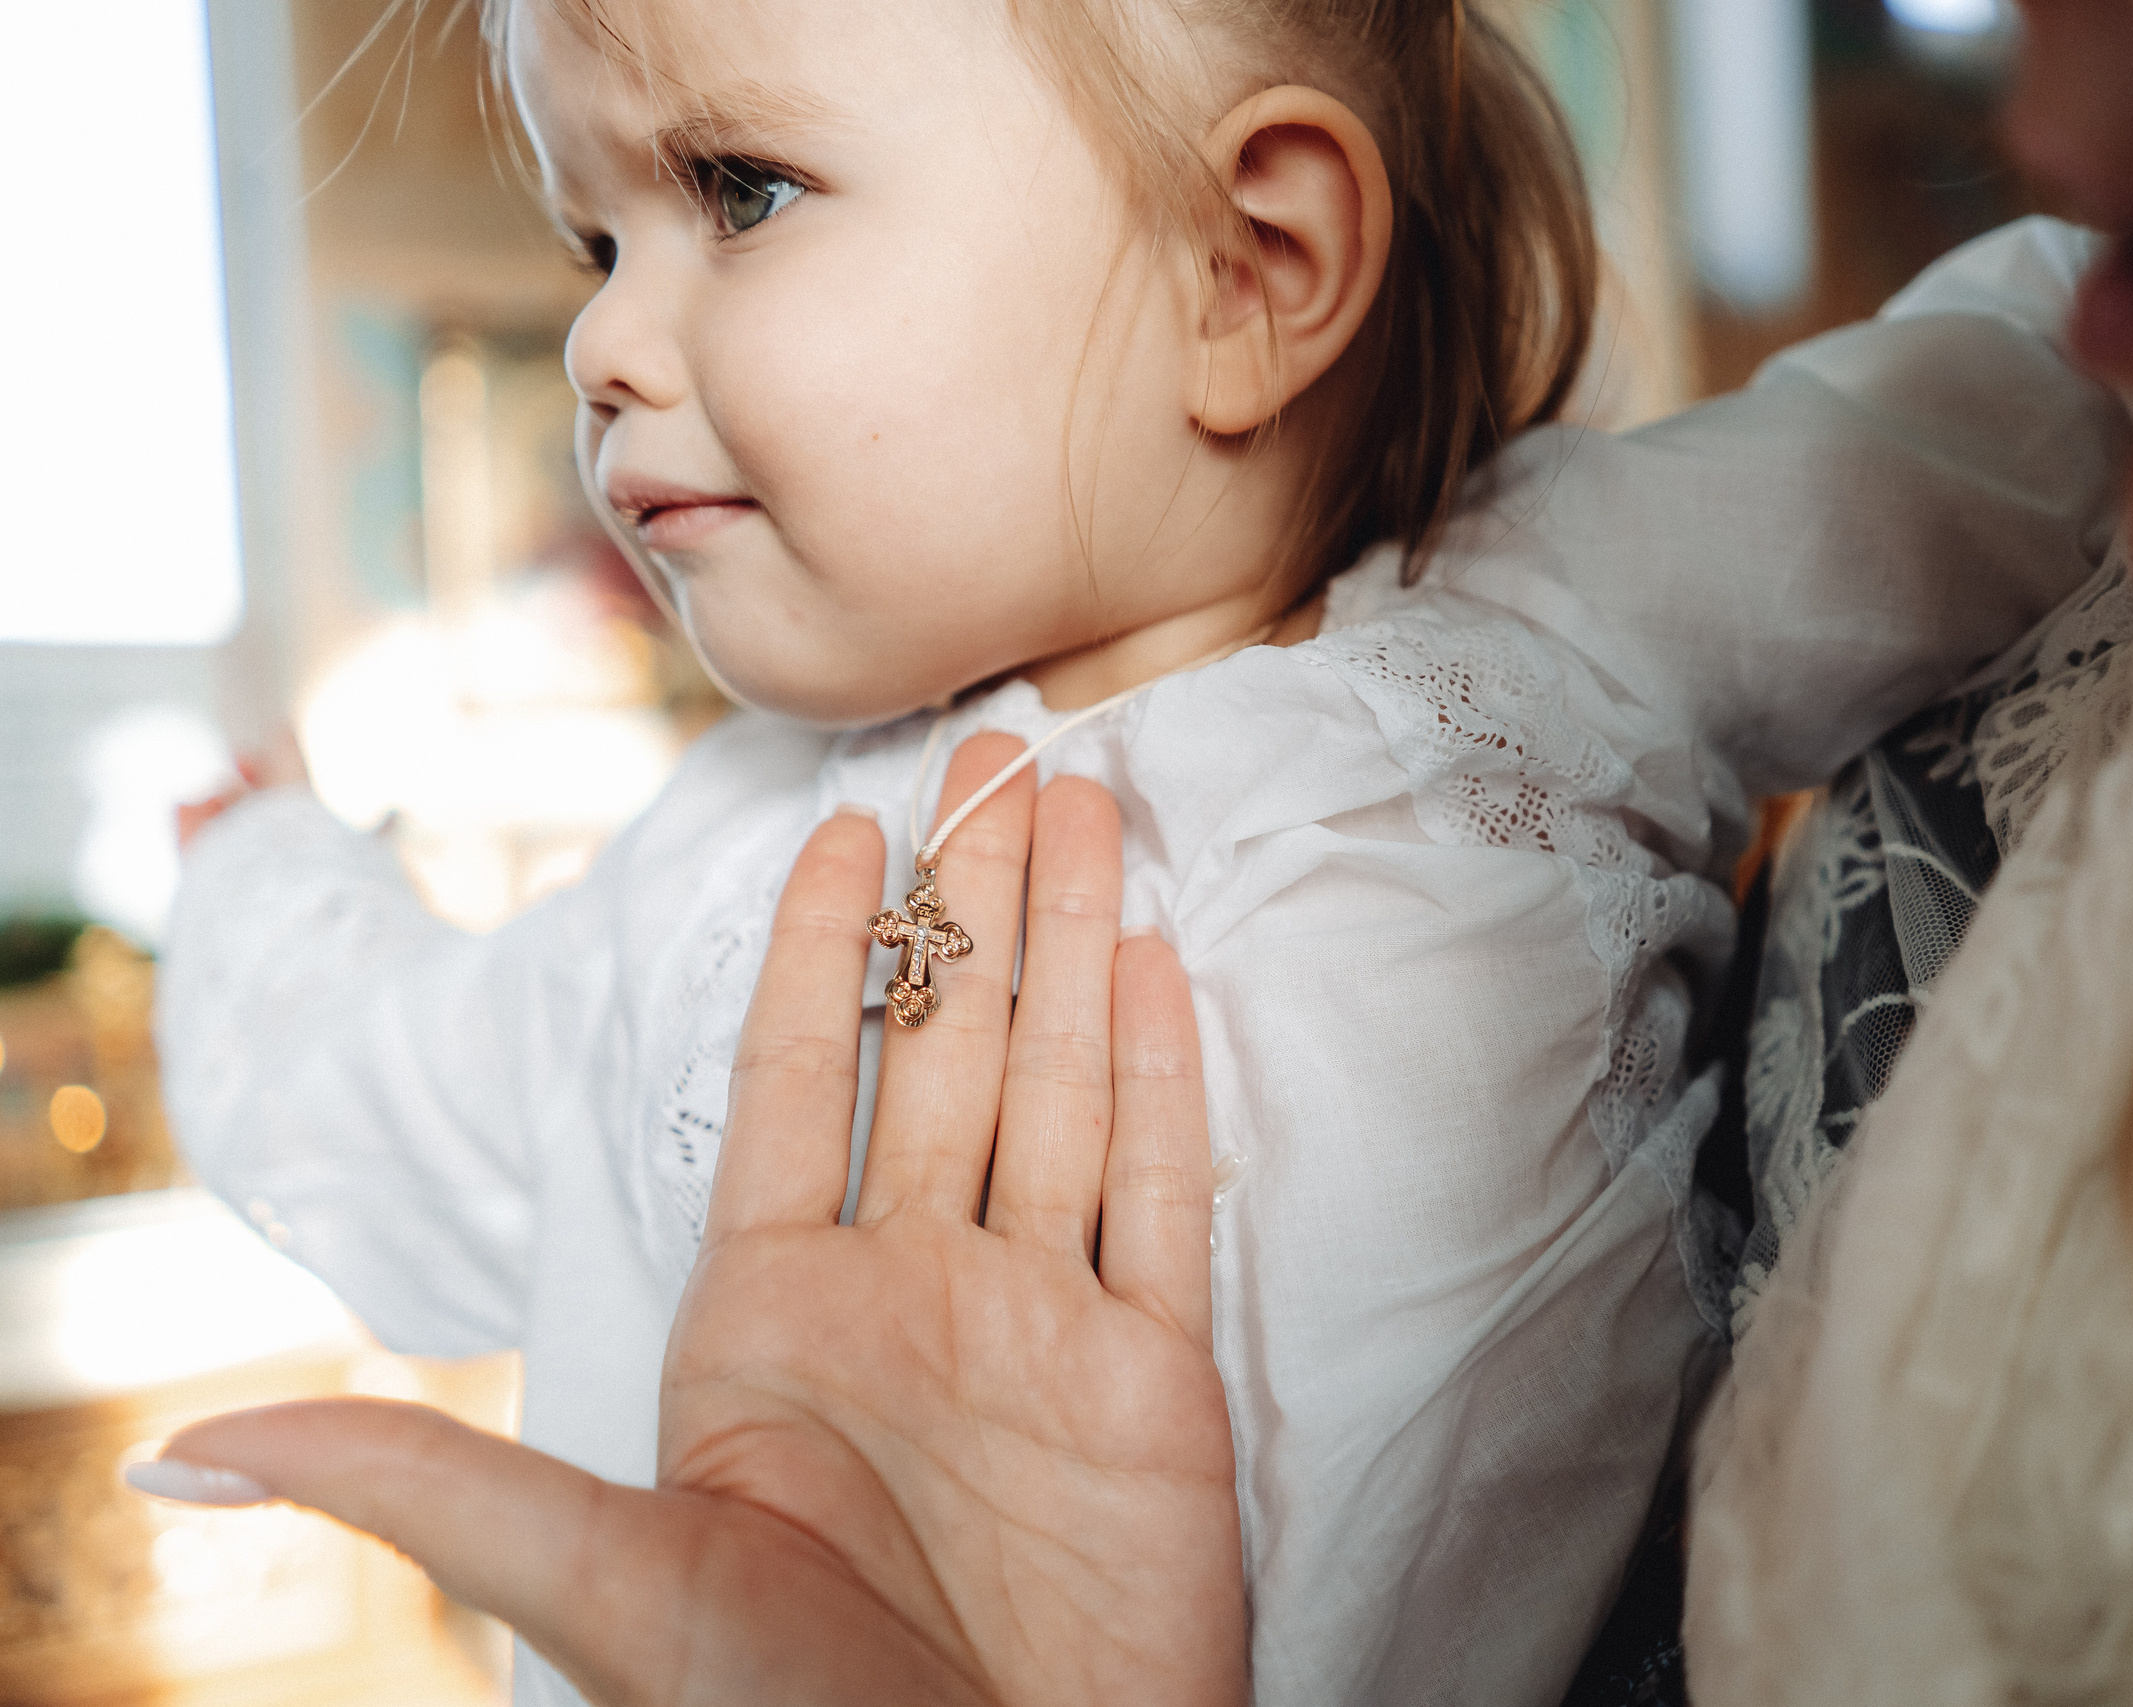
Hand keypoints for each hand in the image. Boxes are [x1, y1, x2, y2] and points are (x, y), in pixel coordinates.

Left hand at [135, 735, 1248, 1705]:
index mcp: (774, 1319)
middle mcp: (908, 1295)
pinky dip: (1155, 1080)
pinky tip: (1150, 967)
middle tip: (993, 754)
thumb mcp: (611, 1592)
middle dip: (969, 901)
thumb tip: (197, 1450)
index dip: (816, 952)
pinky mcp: (1150, 1373)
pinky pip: (1153, 1196)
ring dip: (1066, 948)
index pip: (793, 1086)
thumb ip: (438, 1488)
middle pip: (945, 1052)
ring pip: (1053, 1093)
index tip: (838, 826)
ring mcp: (1036, 1324)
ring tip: (1078, 809)